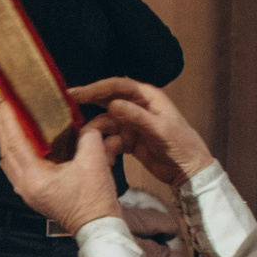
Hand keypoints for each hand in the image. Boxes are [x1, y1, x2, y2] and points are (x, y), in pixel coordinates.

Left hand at [0, 107, 122, 231]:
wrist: (97, 228)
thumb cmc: (95, 202)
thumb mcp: (95, 162)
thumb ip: (88, 136)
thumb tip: (85, 126)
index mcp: (36, 178)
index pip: (16, 143)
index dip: (8, 121)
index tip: (1, 103)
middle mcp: (26, 186)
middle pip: (6, 152)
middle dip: (1, 127)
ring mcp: (28, 192)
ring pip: (9, 161)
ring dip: (7, 140)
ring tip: (4, 121)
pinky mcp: (34, 194)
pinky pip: (17, 169)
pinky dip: (16, 152)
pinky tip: (19, 142)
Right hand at [66, 78, 215, 187]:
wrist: (191, 170)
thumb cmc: (183, 146)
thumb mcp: (160, 130)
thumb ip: (137, 117)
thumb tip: (112, 104)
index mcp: (148, 97)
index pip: (117, 86)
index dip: (95, 88)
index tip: (75, 93)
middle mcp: (139, 106)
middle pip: (108, 99)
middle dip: (88, 102)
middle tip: (66, 105)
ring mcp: (133, 123)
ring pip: (107, 120)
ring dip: (94, 127)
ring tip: (78, 133)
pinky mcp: (130, 139)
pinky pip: (110, 136)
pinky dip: (101, 141)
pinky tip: (91, 146)